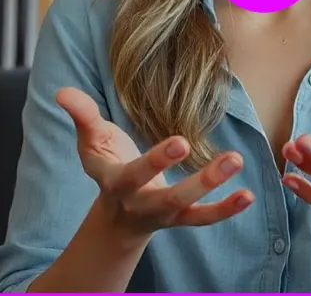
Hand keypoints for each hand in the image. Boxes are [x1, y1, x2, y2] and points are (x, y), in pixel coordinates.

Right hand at [56, 87, 254, 236]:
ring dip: (213, 185)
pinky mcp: (180, 219)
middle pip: (166, 196)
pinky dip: (226, 209)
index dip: (157, 162)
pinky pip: (204, 218)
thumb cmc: (107, 165)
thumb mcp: (90, 141)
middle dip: (194, 181)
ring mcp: (162, 213)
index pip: (133, 174)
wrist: (116, 215)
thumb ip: (81, 115)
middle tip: (219, 155)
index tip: (181, 141)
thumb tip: (62, 91)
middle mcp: (139, 203)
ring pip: (187, 206)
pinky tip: (248, 195)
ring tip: (237, 160)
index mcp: (115, 182)